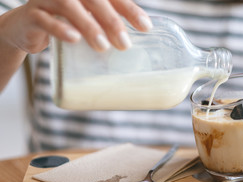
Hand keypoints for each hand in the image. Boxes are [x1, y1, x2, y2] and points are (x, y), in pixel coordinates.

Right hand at [2, 0, 151, 52]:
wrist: (27, 27)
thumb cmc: (65, 24)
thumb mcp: (88, 21)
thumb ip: (106, 25)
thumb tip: (132, 41)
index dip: (130, 9)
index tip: (146, 27)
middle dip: (112, 21)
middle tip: (125, 44)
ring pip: (69, 6)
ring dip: (88, 26)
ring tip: (103, 46)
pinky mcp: (32, 14)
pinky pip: (45, 19)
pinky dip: (61, 28)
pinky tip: (74, 39)